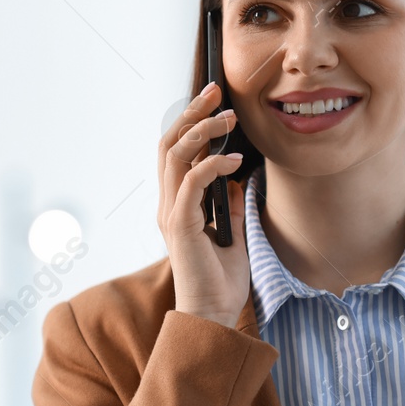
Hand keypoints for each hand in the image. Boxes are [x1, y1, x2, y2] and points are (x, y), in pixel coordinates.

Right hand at [157, 81, 248, 327]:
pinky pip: (192, 181)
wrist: (214, 315)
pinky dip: (213, 164)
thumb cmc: (221, 281)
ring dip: (202, 130)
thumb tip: (236, 180)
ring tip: (228, 117)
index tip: (214, 101)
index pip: (175, 151)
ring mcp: (171, 213)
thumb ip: (230, 206)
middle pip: (169, 143)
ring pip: (175, 154)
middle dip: (192, 112)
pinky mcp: (180, 225)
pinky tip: (235, 160)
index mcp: (177, 205)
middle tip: (215, 90)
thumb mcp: (233, 234)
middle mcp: (168, 204)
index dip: (190, 121)